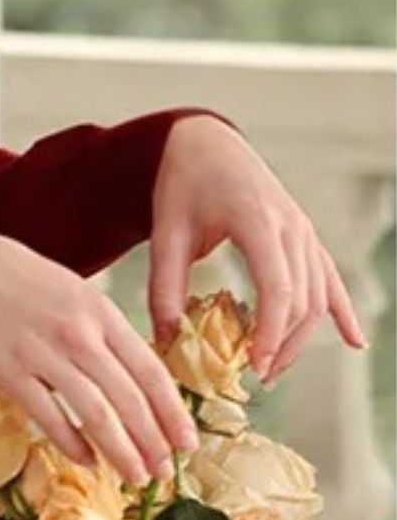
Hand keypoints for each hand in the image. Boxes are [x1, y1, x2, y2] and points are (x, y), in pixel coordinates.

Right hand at [0, 218, 200, 484]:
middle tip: (165, 472)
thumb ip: (103, 329)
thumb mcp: (74, 290)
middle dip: (153, 442)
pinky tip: (87, 460)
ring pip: (96, 414)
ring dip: (121, 451)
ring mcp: (43, 355)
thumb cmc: (15, 276)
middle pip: (129, 399)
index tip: (187, 440)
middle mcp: (78, 335)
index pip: (150, 370)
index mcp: (99, 312)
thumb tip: (131, 376)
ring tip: (134, 476)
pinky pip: (49, 418)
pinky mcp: (9, 373)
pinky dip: (72, 444)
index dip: (173, 411)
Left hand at [148, 115, 367, 384]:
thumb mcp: (165, 232)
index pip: (279, 288)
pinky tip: (354, 340)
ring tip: (273, 367)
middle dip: (283, 343)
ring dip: (300, 335)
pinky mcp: (304, 236)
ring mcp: (303, 230)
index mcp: (257, 220)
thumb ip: (164, 284)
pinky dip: (341, 310)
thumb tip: (167, 338)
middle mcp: (291, 226)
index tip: (256, 367)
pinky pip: (329, 277)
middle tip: (255, 377)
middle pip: (303, 298)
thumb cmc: (182, 183)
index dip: (272, 333)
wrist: (204, 143)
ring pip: (317, 294)